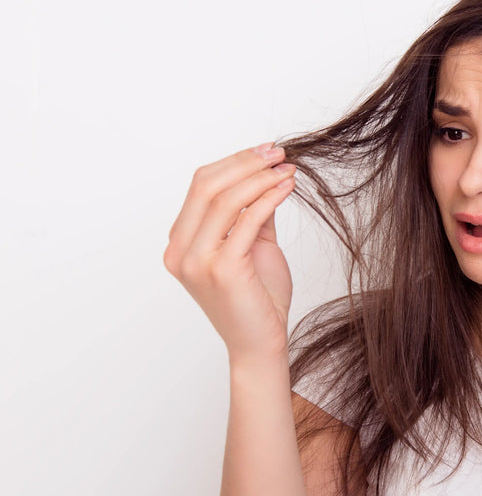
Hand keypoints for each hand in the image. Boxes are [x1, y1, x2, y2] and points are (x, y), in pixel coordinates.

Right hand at [163, 142, 297, 364]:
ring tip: (287, 168)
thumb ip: (252, 214)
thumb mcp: (253, 247)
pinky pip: (247, 220)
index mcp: (179, 245)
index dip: (234, 163)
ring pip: (225, 199)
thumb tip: (266, 177)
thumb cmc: (258, 300)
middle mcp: (180, 252)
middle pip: (207, 186)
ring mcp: (197, 261)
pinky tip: (287, 188)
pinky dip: (269, 198)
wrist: (261, 344)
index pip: (200, 187)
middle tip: (278, 152)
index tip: (266, 152)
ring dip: (260, 177)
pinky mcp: (222, 269)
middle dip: (246, 162)